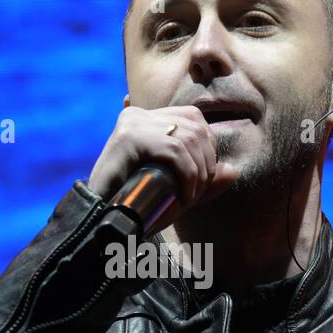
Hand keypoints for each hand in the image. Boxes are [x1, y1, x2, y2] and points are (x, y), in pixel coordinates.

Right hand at [87, 106, 238, 231]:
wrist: (99, 218)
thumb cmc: (135, 205)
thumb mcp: (175, 191)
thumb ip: (203, 181)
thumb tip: (233, 171)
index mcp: (148, 118)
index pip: (194, 119)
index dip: (207, 149)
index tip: (201, 181)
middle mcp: (139, 115)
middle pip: (195, 126)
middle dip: (206, 162)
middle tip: (196, 193)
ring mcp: (133, 123)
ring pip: (187, 138)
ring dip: (197, 173)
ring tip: (189, 198)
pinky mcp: (129, 137)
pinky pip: (173, 150)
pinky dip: (187, 175)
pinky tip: (184, 195)